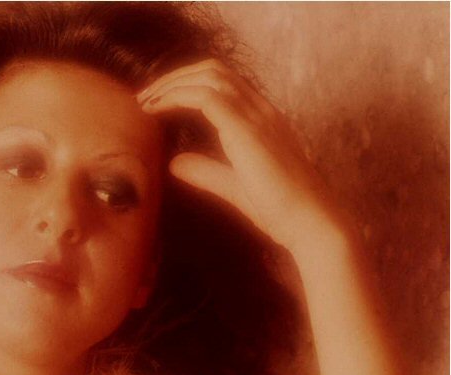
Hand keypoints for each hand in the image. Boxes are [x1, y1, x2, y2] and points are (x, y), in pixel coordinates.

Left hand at [138, 59, 337, 252]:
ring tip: (145, 100)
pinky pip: (207, 98)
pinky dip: (177, 97)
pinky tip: (157, 109)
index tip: (157, 102)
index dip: (187, 85)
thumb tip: (175, 163)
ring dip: (171, 83)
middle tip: (145, 96)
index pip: (223, 83)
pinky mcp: (247, 131)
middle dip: (174, 77)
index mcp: (262, 120)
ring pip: (209, 78)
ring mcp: (257, 117)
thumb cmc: (281, 210)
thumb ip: (205, 172)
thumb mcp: (233, 187)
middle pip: (214, 71)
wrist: (310, 224)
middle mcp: (261, 111)